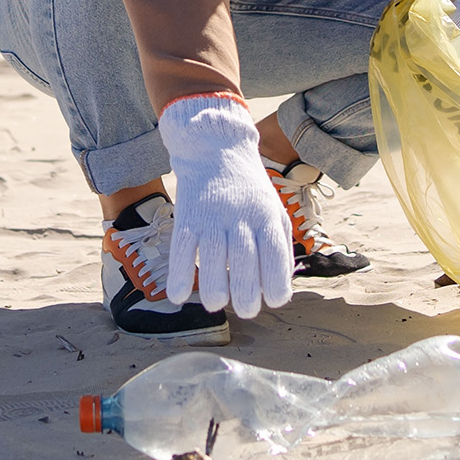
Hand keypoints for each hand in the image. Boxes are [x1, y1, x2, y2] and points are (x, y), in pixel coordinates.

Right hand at [156, 94, 292, 317]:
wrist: (215, 148)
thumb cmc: (249, 189)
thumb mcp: (273, 208)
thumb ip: (279, 243)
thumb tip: (281, 284)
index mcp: (266, 215)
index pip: (274, 255)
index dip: (276, 284)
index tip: (274, 301)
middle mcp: (240, 216)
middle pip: (243, 262)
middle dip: (246, 295)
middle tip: (246, 311)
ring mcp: (211, 216)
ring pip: (211, 260)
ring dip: (214, 291)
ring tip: (217, 305)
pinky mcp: (187, 216)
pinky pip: (181, 250)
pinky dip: (178, 276)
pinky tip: (179, 296)